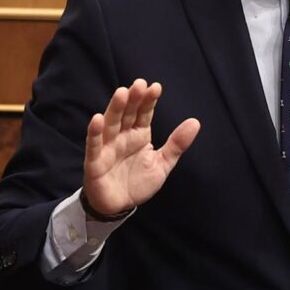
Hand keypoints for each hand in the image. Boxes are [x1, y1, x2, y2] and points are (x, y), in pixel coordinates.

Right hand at [82, 78, 200, 215]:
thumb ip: (176, 145)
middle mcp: (122, 137)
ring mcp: (108, 147)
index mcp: (139, 134)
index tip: (155, 87)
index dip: (148, 101)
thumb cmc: (138, 183)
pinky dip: (95, 133)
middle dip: (132, 99)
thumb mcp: (162, 164)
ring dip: (115, 108)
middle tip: (139, 83)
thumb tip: (195, 122)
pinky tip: (97, 119)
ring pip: (111, 124)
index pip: (144, 113)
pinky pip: (94, 146)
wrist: (119, 206)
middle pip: (127, 114)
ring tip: (121, 93)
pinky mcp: (95, 162)